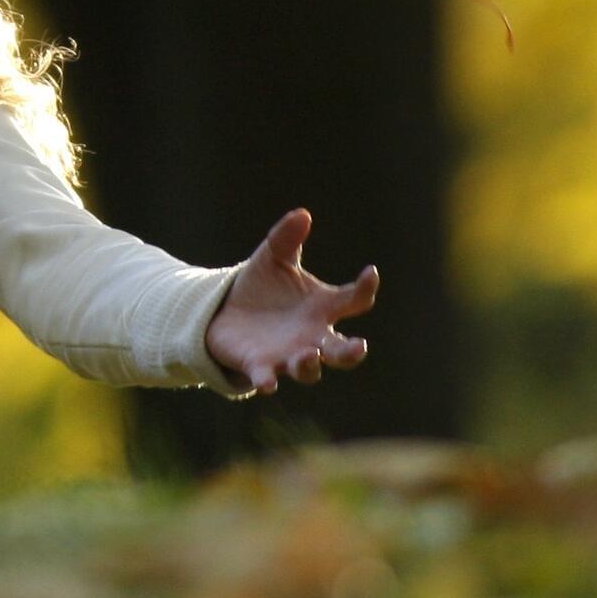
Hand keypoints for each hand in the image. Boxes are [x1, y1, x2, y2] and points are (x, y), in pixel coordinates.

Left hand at [204, 207, 378, 394]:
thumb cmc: (262, 287)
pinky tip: (268, 384)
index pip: (354, 301)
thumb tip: (303, 213)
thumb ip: (286, 238)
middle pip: (340, 351)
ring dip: (310, 365)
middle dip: (350, 352)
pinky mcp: (259, 365)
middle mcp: (312, 337)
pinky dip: (268, 381)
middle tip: (359, 347)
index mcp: (321, 308)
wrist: (225, 310)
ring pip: (309, 369)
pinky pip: (266, 377)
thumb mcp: (272, 258)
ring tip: (309, 356)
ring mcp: (288, 354)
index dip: (365, 288)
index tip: (370, 272)